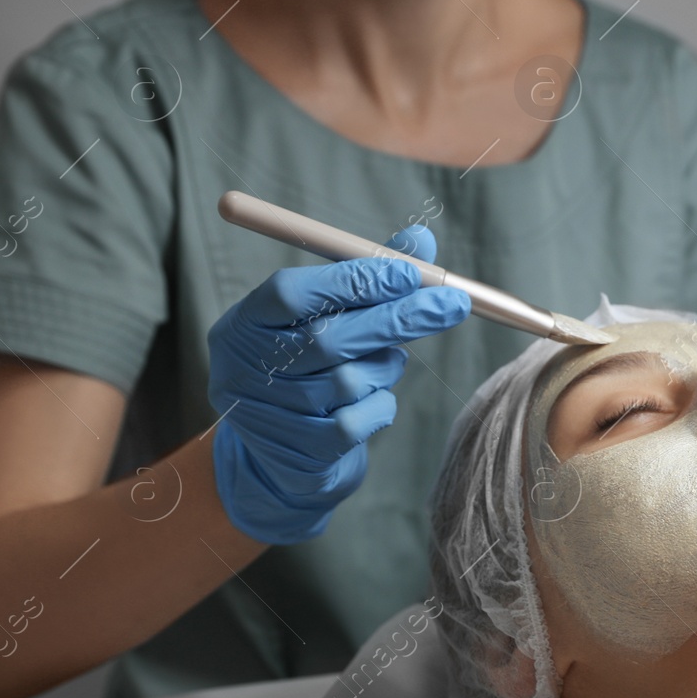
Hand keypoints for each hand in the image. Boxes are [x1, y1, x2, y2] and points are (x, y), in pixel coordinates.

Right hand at [207, 224, 469, 544]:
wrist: (283, 453)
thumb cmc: (312, 365)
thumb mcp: (329, 316)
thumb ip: (368, 277)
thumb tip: (421, 241)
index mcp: (244, 323)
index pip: (292, 293)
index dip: (353, 281)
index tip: (410, 273)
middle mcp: (243, 370)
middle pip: (327, 338)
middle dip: (397, 318)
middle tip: (453, 304)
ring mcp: (264, 417)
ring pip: (348, 381)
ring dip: (385, 366)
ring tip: (386, 361)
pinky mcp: (295, 455)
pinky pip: (356, 423)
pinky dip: (379, 406)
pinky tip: (373, 398)